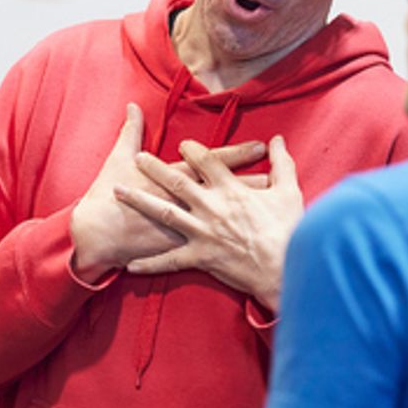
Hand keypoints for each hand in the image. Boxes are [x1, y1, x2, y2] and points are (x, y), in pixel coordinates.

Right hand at [69, 104, 266, 282]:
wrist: (97, 234)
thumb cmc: (107, 195)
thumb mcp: (119, 158)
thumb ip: (131, 132)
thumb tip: (132, 106)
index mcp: (173, 177)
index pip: (212, 162)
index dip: (238, 154)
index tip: (261, 146)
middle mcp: (184, 201)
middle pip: (225, 190)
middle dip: (252, 181)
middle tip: (279, 175)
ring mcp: (184, 225)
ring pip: (223, 218)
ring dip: (247, 213)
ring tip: (271, 209)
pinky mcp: (179, 246)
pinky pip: (209, 246)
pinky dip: (229, 244)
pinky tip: (249, 244)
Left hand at [116, 135, 304, 311]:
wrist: (284, 269)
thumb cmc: (288, 230)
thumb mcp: (289, 191)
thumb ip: (282, 162)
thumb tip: (278, 139)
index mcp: (231, 189)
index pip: (207, 161)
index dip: (193, 150)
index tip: (182, 144)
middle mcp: (211, 206)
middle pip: (176, 181)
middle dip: (154, 168)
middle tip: (138, 159)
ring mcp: (202, 232)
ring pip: (164, 213)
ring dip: (139, 201)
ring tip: (119, 191)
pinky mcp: (200, 256)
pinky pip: (170, 261)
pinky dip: (150, 264)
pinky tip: (130, 264)